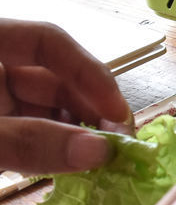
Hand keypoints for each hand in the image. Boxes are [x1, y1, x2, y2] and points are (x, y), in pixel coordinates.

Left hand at [0, 19, 132, 174]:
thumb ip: (30, 141)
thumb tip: (100, 151)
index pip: (49, 41)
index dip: (88, 73)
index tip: (116, 112)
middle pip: (53, 77)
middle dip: (89, 109)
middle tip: (118, 144)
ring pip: (44, 107)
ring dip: (76, 132)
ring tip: (99, 159)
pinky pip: (29, 131)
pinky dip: (52, 146)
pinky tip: (72, 163)